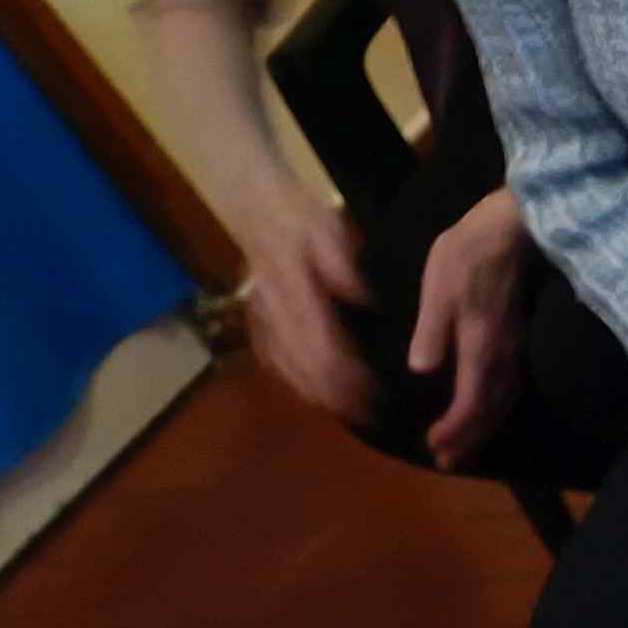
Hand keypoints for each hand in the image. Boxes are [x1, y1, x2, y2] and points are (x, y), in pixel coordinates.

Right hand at [242, 202, 374, 425]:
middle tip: (369, 413)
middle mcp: (272, 310)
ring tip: (350, 412)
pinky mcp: (254, 323)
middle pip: (304, 366)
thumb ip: (343, 264)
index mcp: (293, 289)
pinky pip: (272, 361)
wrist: (262, 213)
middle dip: (337, 394)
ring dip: (317, 394)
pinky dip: (296, 383)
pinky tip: (317, 396)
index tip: (373, 394)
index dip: (347, 376)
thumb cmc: (307, 224)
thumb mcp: (332, 231)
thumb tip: (362, 299)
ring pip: (286, 368)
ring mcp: (259, 318)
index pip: (321, 345)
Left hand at [408, 188, 530, 469]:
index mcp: (480, 348)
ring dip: (483, 427)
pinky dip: (494, 408)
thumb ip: (432, 331)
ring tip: (464, 445)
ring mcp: (514, 350)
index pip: (470, 401)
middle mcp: (502, 358)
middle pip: (489, 411)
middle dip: (468, 438)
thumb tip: (421, 370)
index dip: (454, 428)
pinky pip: (508, 388)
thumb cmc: (469, 255)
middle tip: (447, 461)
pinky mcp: (517, 340)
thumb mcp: (439, 289)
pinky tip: (485, 408)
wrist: (511, 231)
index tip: (434, 447)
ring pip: (502, 402)